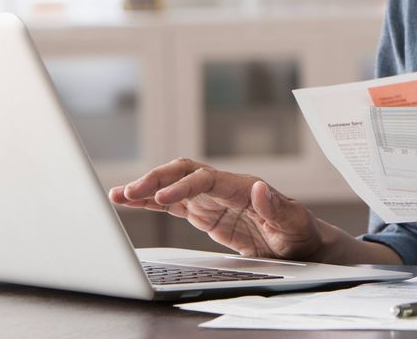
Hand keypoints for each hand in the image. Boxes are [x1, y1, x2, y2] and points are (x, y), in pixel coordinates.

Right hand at [109, 158, 323, 259]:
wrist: (299, 243)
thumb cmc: (299, 232)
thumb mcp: (294, 224)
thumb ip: (277, 207)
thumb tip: (259, 188)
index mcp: (242, 187)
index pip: (205, 179)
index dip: (182, 187)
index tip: (162, 198)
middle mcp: (222, 187)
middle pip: (182, 173)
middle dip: (156, 180)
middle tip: (130, 192)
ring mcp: (210, 199)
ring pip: (172, 185)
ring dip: (146, 188)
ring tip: (118, 195)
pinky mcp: (202, 213)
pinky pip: (171, 205)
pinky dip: (149, 203)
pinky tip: (128, 204)